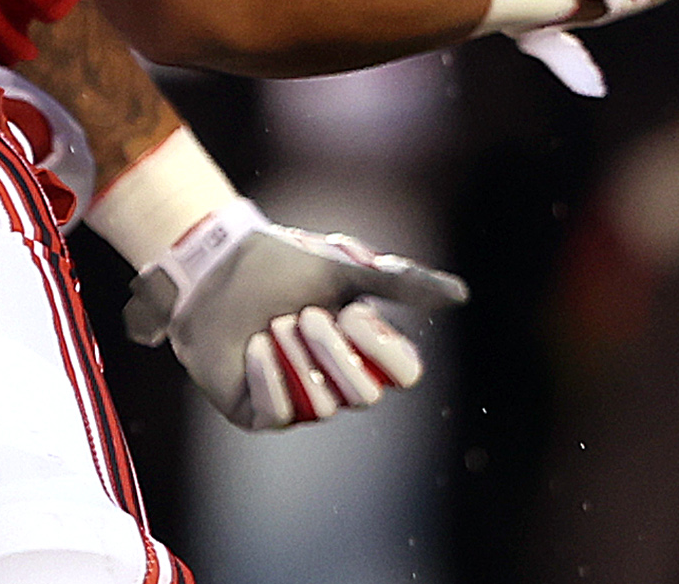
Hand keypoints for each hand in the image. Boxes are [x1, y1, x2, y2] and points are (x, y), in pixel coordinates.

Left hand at [124, 203, 468, 429]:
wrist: (217, 263)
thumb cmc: (284, 263)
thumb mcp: (345, 267)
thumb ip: (401, 282)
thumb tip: (461, 295)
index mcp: (366, 350)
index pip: (405, 375)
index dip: (381, 348)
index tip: (352, 311)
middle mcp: (338, 382)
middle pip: (365, 396)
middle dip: (333, 352)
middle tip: (304, 314)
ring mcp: (299, 401)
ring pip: (322, 407)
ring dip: (296, 358)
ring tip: (274, 323)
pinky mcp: (258, 413)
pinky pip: (277, 414)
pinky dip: (266, 374)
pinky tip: (254, 344)